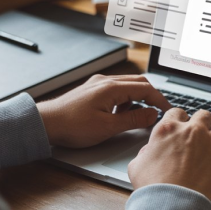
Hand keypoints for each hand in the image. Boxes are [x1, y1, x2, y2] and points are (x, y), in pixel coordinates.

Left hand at [37, 74, 170, 148]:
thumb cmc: (71, 126)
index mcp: (112, 88)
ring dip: (136, 99)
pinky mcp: (91, 90)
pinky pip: (115, 90)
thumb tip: (152, 114)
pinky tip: (118, 115)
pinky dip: (124, 100)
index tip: (166, 110)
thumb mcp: (108, 127)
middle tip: (157, 111)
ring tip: (135, 117)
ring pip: (127, 85)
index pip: (145, 88)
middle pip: (138, 82)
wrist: (44, 124)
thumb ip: (133, 120)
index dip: (159, 100)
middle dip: (150, 96)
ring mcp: (97, 84)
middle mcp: (105, 81)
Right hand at [128, 108, 210, 209]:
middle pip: (204, 116)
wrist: (172, 206)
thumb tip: (149, 152)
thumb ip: (145, 153)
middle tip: (203, 137)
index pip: (177, 112)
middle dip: (204, 125)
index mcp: (169, 130)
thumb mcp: (137, 166)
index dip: (181, 121)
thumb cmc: (153, 190)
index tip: (183, 128)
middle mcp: (193, 132)